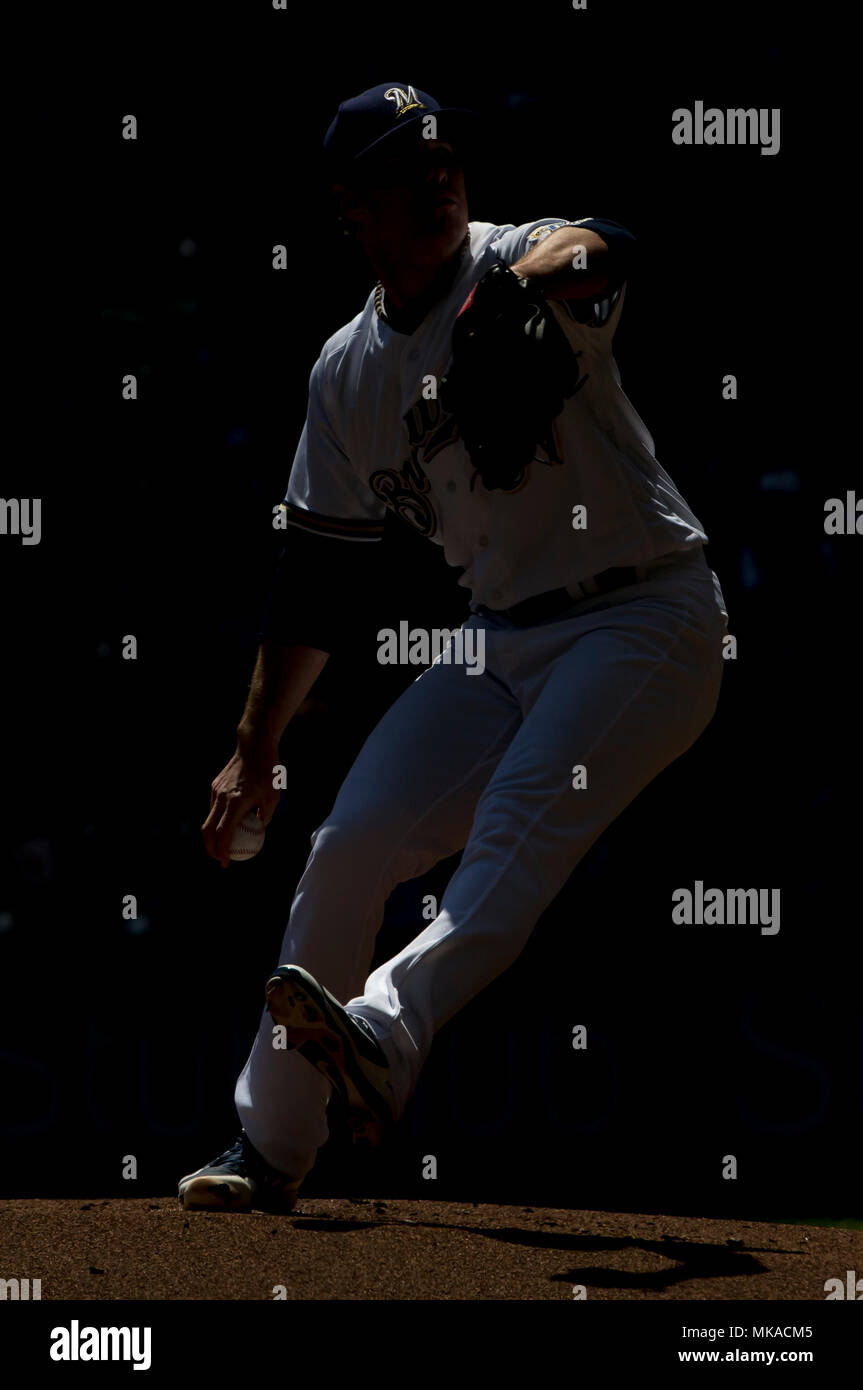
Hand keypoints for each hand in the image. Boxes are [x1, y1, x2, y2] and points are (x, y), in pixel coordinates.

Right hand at [202, 743, 280, 867]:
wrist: (254, 745)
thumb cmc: (268, 771)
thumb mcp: (273, 797)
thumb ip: (265, 816)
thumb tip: (261, 831)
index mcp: (235, 802)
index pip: (222, 834)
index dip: (222, 851)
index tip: (226, 862)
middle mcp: (221, 798)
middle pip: (207, 830)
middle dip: (211, 848)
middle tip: (220, 859)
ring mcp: (216, 791)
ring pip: (209, 818)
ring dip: (213, 834)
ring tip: (224, 845)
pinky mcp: (215, 785)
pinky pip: (213, 807)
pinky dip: (217, 819)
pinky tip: (228, 823)